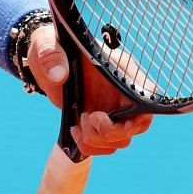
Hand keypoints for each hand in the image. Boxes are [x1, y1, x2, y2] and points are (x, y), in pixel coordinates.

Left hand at [25, 22, 151, 156]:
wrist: (45, 64)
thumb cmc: (51, 48)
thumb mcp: (47, 46)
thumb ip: (51, 55)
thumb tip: (59, 75)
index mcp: (118, 68)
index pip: (147, 93)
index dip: (138, 112)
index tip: (106, 117)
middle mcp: (122, 91)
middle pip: (138, 124)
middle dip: (110, 132)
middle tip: (88, 118)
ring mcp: (113, 108)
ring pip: (122, 139)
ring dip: (97, 141)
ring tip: (78, 123)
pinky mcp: (101, 123)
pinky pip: (107, 146)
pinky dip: (90, 147)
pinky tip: (75, 132)